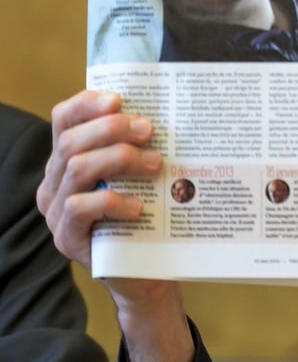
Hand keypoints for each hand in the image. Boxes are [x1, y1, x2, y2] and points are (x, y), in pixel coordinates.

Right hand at [37, 90, 193, 360]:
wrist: (147, 272)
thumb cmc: (148, 217)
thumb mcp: (141, 176)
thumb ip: (140, 147)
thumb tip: (166, 113)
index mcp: (69, 160)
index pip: (64, 120)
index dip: (86, 104)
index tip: (120, 100)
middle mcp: (55, 183)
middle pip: (71, 142)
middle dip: (112, 129)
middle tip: (150, 130)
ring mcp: (56, 212)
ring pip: (75, 169)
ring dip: (118, 159)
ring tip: (155, 164)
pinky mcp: (67, 239)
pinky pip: (78, 208)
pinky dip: (111, 201)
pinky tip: (139, 206)